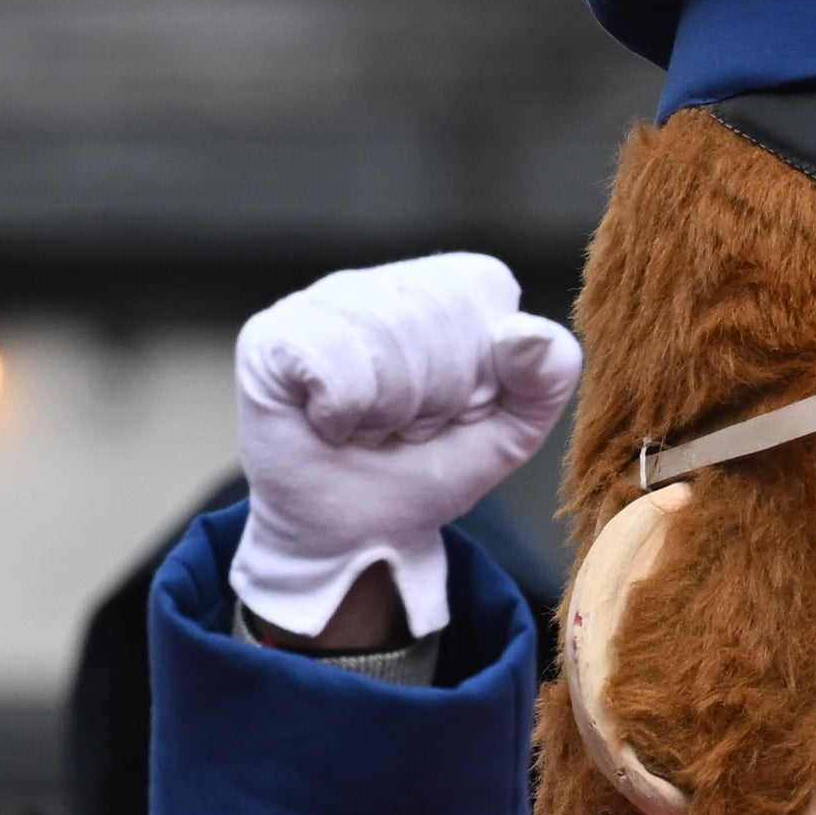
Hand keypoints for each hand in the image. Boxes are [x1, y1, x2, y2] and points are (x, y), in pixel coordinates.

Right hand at [230, 254, 580, 646]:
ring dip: (387, 411)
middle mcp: (380, 279)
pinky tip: (330, 423)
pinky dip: (341, 412)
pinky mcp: (269, 337)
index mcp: (446, 287)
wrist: (356, 535)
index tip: (455, 407)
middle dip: (432, 398)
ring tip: (371, 428)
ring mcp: (319, 301)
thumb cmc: (427, 472)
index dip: (479, 366)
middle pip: (431, 314)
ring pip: (380, 335)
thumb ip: (545, 380)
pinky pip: (325, 358)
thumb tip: (528, 333)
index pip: (482, 286)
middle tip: (406, 427)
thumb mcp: (508, 434)